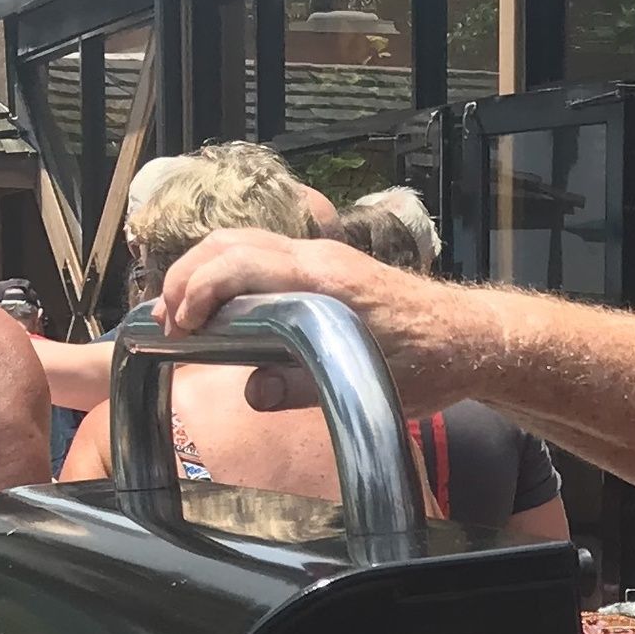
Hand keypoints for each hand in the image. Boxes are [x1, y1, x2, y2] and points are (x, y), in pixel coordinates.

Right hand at [154, 230, 458, 407]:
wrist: (471, 339)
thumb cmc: (430, 363)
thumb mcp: (370, 388)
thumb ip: (305, 389)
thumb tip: (251, 390)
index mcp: (325, 282)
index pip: (239, 264)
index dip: (196, 290)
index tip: (176, 327)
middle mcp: (318, 258)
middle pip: (229, 243)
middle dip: (185, 277)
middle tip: (163, 322)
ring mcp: (321, 257)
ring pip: (241, 243)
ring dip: (201, 270)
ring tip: (178, 313)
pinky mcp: (324, 267)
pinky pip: (260, 254)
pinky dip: (225, 271)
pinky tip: (216, 306)